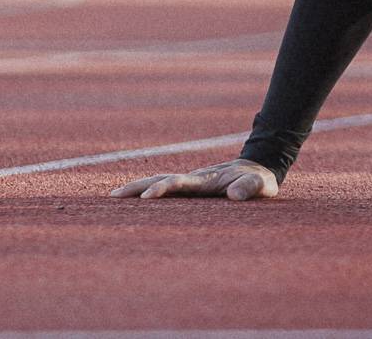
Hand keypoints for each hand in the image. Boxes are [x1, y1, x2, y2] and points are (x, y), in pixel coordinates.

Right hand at [109, 158, 279, 201]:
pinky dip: (146, 193)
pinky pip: (164, 191)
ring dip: (136, 189)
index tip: (146, 198)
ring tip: (111, 199)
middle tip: (113, 198)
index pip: (177, 183)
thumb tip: (234, 196)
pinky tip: (131, 202)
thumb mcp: (260, 185)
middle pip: (159, 179)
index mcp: (204, 180)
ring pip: (157, 182)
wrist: (257, 169)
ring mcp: (189, 184)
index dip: (162, 188)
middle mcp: (192, 179)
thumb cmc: (259, 180)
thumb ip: (248, 188)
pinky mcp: (189, 190)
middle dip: (137, 187)